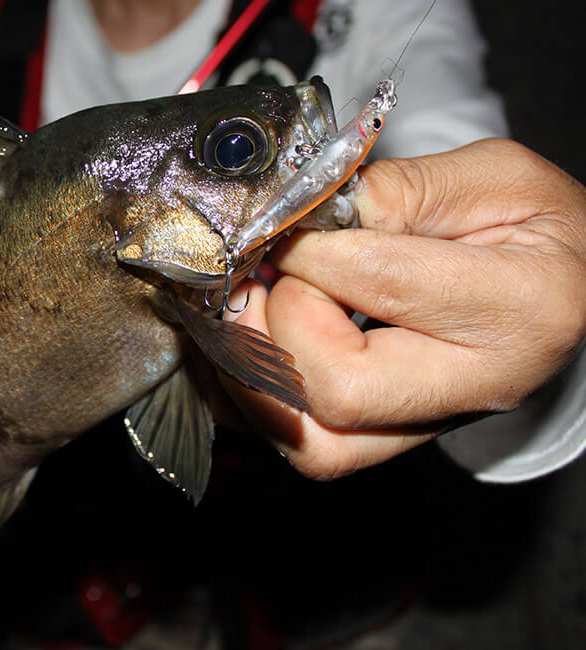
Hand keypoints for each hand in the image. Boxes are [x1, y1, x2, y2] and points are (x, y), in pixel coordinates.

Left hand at [222, 139, 585, 479]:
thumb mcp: (497, 178)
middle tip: (271, 275)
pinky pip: (307, 448)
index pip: (382, 284)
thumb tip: (307, 214)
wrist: (569, 287)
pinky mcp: (395, 440)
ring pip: (316, 445)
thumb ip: (402, 192)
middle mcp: (476, 386)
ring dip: (258, 371)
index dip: (310, 248)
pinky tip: (253, 341)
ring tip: (250, 308)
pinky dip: (260, 398)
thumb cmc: (540, 228)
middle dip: (283, 322)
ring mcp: (431, 423)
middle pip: (342, 390)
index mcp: (519, 307)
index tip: (286, 224)